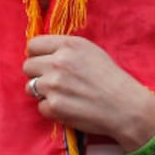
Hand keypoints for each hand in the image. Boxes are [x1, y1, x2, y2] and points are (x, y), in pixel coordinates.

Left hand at [23, 35, 154, 146]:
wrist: (127, 107)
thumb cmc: (112, 79)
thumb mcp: (92, 52)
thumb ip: (66, 50)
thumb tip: (42, 54)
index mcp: (69, 45)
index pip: (33, 45)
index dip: (38, 55)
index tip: (46, 63)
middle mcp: (58, 62)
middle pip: (28, 66)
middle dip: (38, 74)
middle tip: (56, 82)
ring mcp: (54, 85)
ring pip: (30, 87)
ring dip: (43, 92)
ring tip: (64, 95)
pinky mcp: (53, 106)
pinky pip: (40, 106)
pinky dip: (52, 109)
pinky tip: (69, 107)